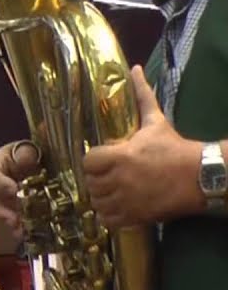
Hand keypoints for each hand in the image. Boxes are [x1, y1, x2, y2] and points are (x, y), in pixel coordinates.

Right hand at [0, 140, 41, 239]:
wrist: (42, 163)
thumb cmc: (32, 153)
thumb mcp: (29, 149)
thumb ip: (26, 153)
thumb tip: (26, 158)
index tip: (13, 190)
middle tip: (13, 219)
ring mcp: (2, 201)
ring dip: (8, 223)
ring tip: (20, 231)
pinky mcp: (13, 212)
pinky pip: (11, 222)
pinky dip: (18, 230)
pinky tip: (25, 235)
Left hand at [83, 66, 202, 226]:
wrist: (202, 176)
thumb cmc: (175, 148)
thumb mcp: (156, 121)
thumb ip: (141, 96)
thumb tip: (134, 68)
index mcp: (122, 155)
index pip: (87, 162)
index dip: (92, 162)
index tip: (102, 161)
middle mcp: (121, 179)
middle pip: (91, 183)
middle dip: (97, 180)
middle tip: (108, 176)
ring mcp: (128, 200)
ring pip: (98, 203)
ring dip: (102, 198)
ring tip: (113, 191)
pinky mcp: (136, 216)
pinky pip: (109, 221)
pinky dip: (110, 216)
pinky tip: (119, 206)